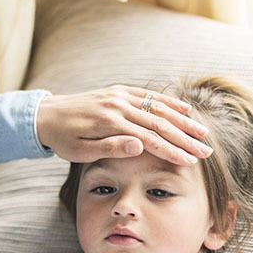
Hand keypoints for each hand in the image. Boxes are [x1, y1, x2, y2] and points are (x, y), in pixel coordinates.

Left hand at [36, 85, 211, 164]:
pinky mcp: (118, 91)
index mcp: (110, 122)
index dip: (172, 150)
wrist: (46, 114)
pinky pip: (148, 95)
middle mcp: (118, 105)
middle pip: (159, 122)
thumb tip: (140, 146)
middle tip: (207, 151)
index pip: (149, 138)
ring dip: (183, 120)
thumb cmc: (63, 138)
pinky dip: (168, 102)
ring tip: (203, 133)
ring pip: (158, 107)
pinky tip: (185, 109)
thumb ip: (110, 148)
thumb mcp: (81, 151)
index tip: (191, 161)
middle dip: (185, 138)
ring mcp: (119, 96)